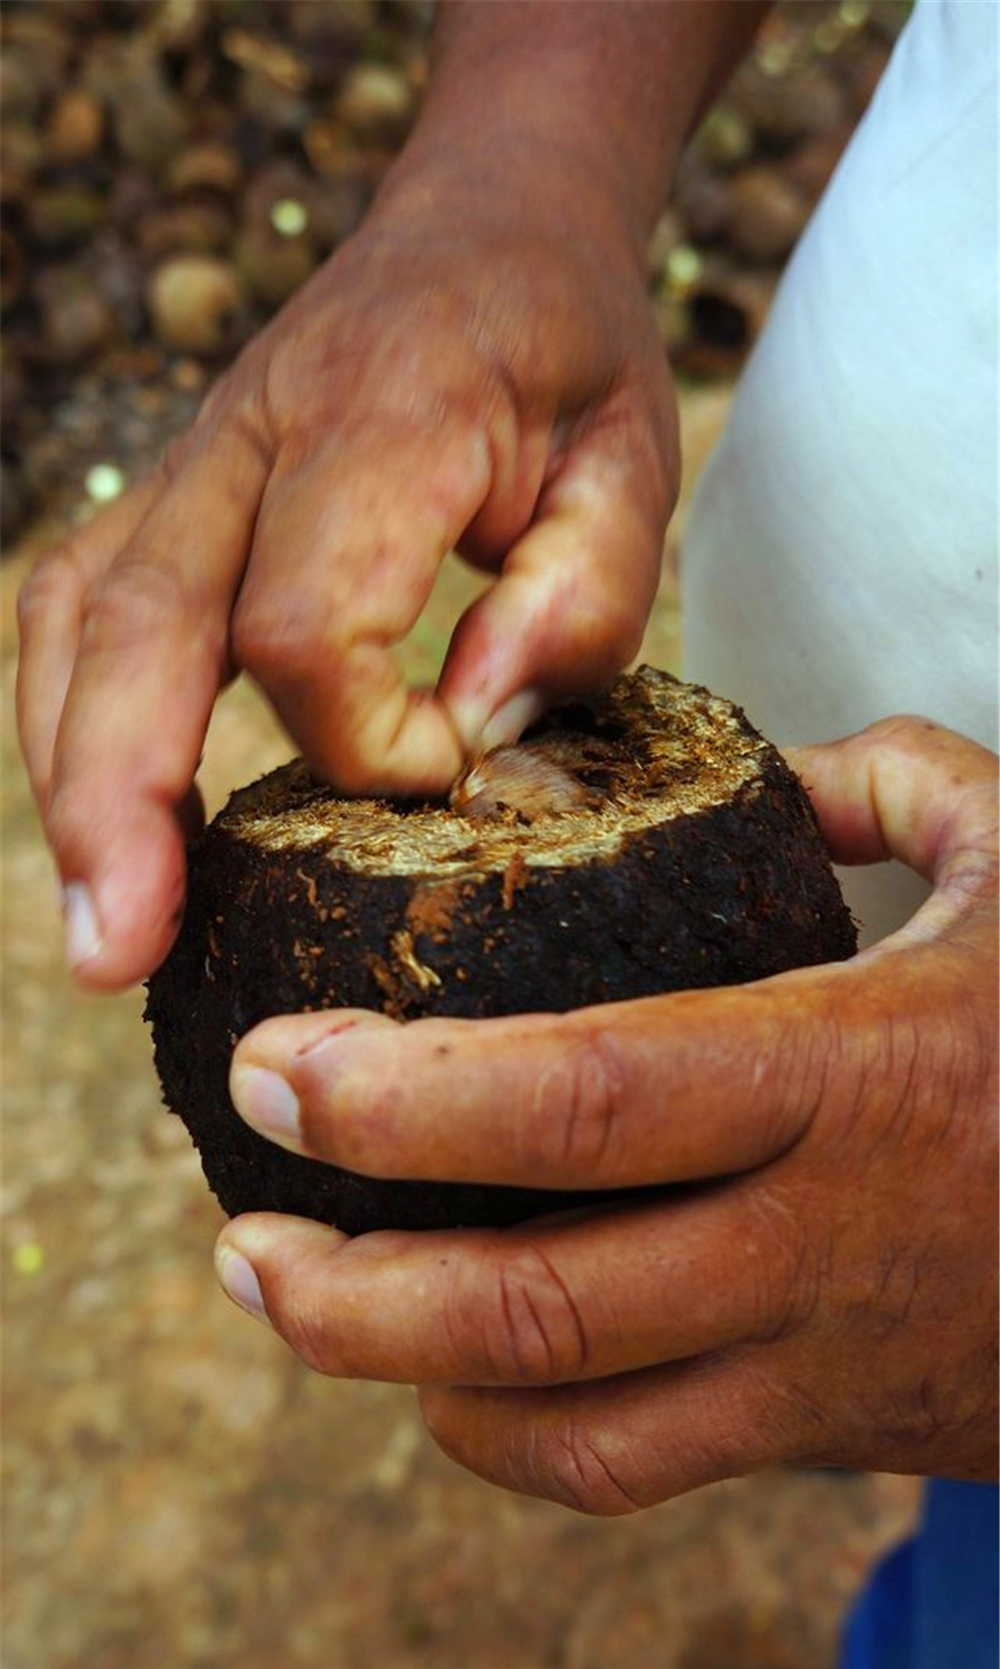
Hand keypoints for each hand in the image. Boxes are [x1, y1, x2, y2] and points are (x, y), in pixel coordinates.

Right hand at [16, 189, 675, 989]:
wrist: (487, 227)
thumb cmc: (566, 354)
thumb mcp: (632, 463)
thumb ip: (576, 603)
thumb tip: (466, 738)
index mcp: (382, 416)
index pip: (306, 621)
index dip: (365, 739)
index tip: (451, 773)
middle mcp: (249, 434)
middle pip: (139, 631)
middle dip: (121, 803)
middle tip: (119, 957)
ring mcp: (190, 461)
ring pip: (79, 624)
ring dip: (73, 780)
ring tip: (99, 932)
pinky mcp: (169, 497)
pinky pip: (78, 609)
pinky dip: (69, 719)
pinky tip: (97, 824)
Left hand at [216, 717, 997, 1510]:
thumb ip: (898, 789)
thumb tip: (783, 768)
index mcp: (855, 1073)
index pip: (592, 1098)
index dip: (413, 1098)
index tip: (278, 1068)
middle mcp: (822, 1239)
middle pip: (545, 1306)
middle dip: (354, 1292)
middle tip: (240, 1238)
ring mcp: (825, 1361)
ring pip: (577, 1427)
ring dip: (405, 1382)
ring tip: (301, 1305)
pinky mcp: (831, 1430)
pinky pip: (641, 1470)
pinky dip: (514, 1436)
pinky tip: (447, 1376)